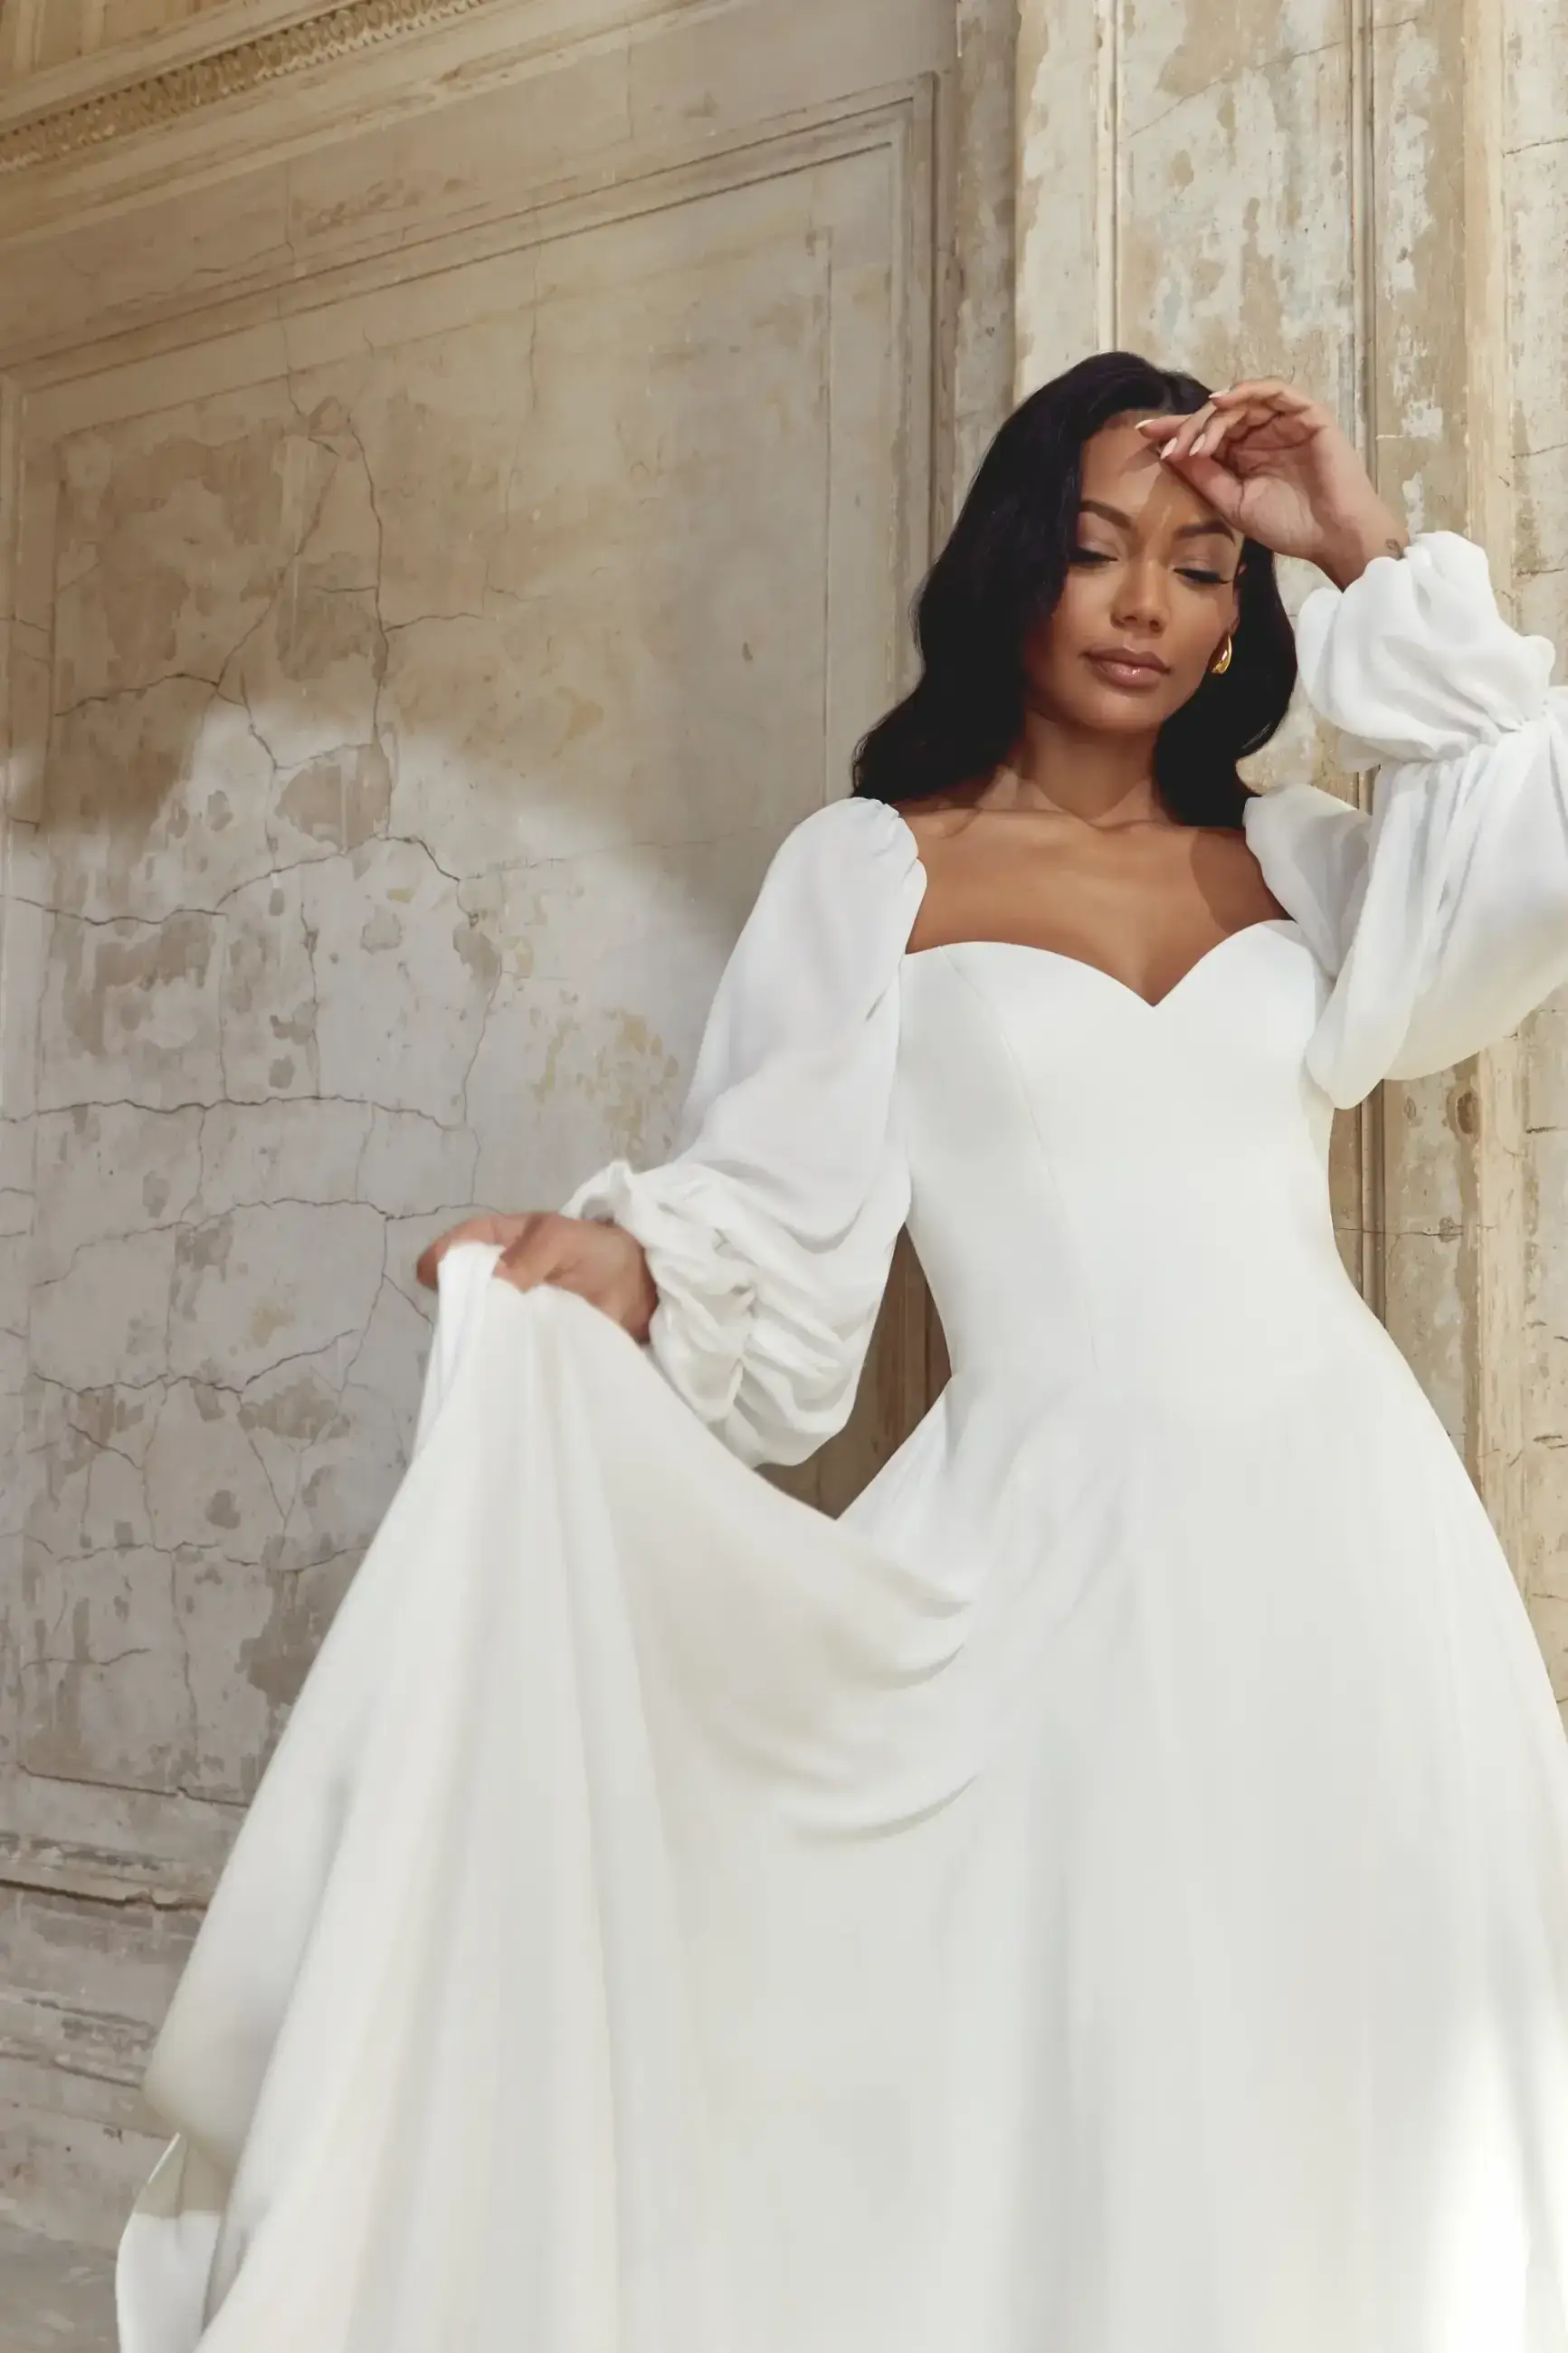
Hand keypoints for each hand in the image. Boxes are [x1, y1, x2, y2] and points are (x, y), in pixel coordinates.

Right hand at [415, 1210, 658, 1343]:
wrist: (642, 1288)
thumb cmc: (600, 1251)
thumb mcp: (567, 1237)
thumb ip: (535, 1252)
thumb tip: (497, 1277)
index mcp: (505, 1240)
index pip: (464, 1243)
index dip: (444, 1256)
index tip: (433, 1277)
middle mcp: (503, 1275)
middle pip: (466, 1287)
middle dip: (460, 1302)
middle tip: (462, 1321)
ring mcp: (515, 1308)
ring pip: (485, 1318)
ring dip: (481, 1331)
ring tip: (479, 1347)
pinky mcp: (531, 1336)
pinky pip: (509, 1343)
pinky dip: (504, 1351)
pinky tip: (500, 1362)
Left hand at [1137, 381, 1408, 587]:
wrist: (1332, 535)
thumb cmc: (1288, 524)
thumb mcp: (1233, 502)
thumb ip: (1204, 476)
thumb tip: (1169, 454)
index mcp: (1245, 452)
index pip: (1205, 433)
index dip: (1174, 430)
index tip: (1143, 433)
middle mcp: (1262, 431)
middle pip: (1218, 414)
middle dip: (1189, 428)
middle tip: (1169, 447)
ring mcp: (1285, 420)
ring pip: (1240, 401)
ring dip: (1213, 418)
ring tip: (1196, 442)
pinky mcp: (1307, 412)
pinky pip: (1273, 390)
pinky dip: (1246, 391)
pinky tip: (1221, 401)